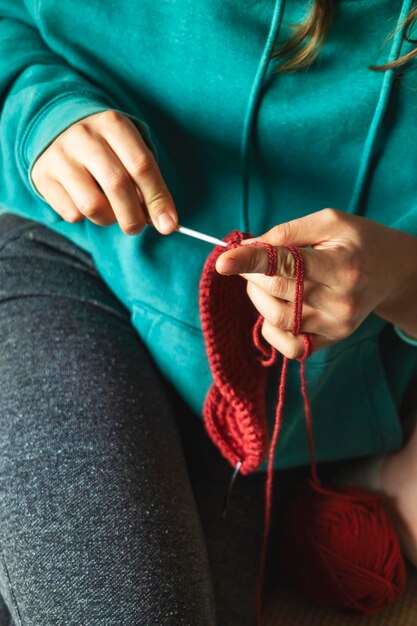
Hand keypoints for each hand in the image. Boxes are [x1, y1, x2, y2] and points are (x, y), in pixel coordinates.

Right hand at [31, 110, 177, 234]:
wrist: (57, 126)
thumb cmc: (105, 145)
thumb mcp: (128, 149)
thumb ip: (147, 181)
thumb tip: (163, 222)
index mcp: (113, 124)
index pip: (142, 166)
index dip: (158, 199)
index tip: (170, 225)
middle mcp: (84, 136)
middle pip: (118, 186)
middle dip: (134, 217)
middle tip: (138, 227)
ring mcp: (60, 156)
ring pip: (93, 206)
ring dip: (109, 219)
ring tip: (111, 211)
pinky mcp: (42, 176)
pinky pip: (72, 213)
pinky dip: (85, 217)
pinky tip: (85, 200)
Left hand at [215, 208, 416, 358]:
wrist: (392, 273)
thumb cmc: (359, 241)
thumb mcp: (330, 222)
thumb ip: (286, 232)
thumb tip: (247, 247)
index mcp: (343, 266)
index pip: (289, 265)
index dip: (252, 261)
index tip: (223, 260)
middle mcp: (341, 302)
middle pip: (278, 290)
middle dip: (251, 272)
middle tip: (248, 259)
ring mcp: (336, 326)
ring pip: (276, 318)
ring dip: (257, 296)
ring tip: (264, 279)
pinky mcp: (331, 341)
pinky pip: (288, 346)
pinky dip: (269, 327)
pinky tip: (274, 305)